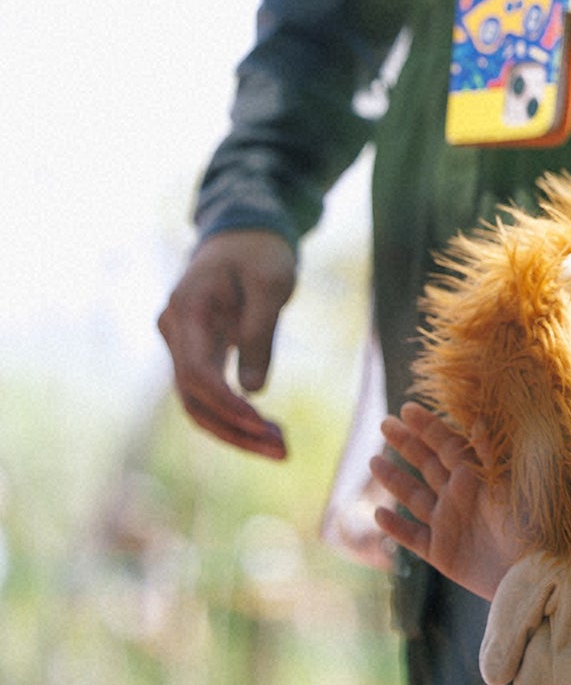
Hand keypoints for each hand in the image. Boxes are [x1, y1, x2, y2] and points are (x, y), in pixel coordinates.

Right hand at [157, 229, 295, 458]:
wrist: (243, 232)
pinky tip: (267, 432)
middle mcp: (174, 330)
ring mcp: (181, 343)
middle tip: (283, 452)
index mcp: (187, 309)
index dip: (226, 404)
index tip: (262, 423)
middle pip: (193, 397)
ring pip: (197, 402)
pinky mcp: (196, 352)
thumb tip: (252, 391)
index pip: (196, 372)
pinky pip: (208, 393)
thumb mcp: (271, 284)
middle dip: (235, 429)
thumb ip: (260, 333)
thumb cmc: (260, 252)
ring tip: (281, 450)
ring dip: (236, 430)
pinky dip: (234, 415)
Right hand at [371, 402, 520, 600]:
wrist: (531, 573)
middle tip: (385, 423)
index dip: (428, 426)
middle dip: (407, 443)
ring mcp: (449, 524)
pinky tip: (379, 515)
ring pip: (414, 497)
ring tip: (374, 461)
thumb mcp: (515, 484)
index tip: (407, 408)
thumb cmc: (532, 526)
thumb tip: (479, 420)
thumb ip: (493, 454)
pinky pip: (412, 537)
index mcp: (478, 477)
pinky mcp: (442, 553)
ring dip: (394, 480)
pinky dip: (395, 528)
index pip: (448, 444)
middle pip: (427, 464)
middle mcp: (460, 496)